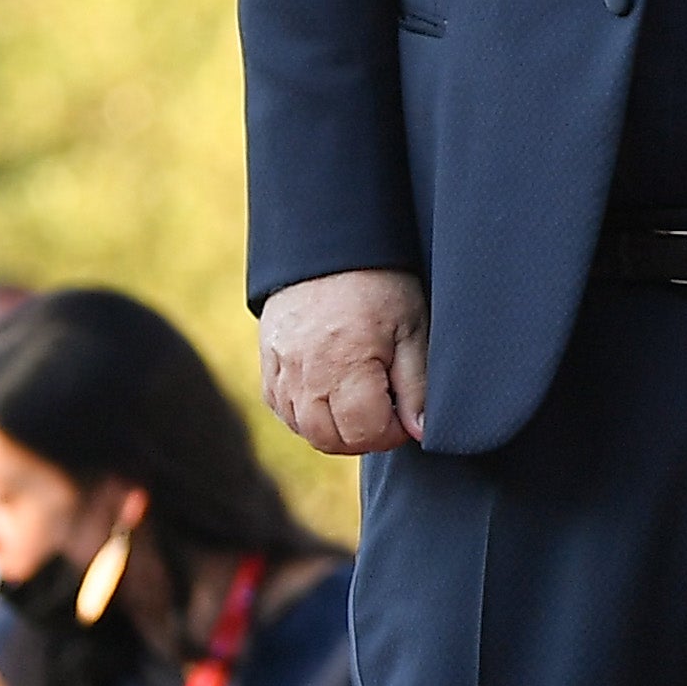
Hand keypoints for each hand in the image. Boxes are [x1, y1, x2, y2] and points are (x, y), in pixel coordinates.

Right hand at [262, 268, 430, 453]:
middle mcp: (306, 372)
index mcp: (346, 363)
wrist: (330, 246)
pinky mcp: (267, 363)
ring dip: (334, 428)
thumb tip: (419, 431)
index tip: (405, 414)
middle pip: (329, 439)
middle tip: (386, 412)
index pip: (364, 432)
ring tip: (361, 402)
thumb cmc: (379, 284)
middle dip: (363, 436)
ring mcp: (281, 369)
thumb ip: (417, 385)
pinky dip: (306, 414)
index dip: (392, 432)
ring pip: (303, 428)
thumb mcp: (412, 328)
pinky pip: (281, 409)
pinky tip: (331, 395)